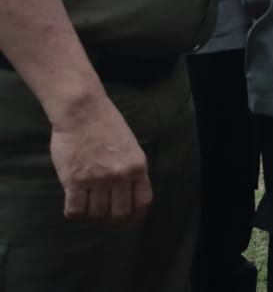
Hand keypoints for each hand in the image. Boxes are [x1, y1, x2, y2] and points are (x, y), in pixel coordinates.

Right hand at [50, 96, 150, 222]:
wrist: (83, 112)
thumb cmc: (106, 125)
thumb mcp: (130, 146)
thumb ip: (131, 169)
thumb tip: (128, 193)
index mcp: (137, 166)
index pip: (143, 202)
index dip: (135, 214)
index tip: (126, 216)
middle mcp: (120, 175)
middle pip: (120, 213)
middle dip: (112, 217)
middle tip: (103, 211)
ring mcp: (97, 179)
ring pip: (97, 213)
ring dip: (91, 212)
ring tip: (88, 201)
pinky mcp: (74, 180)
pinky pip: (75, 210)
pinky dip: (74, 211)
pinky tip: (73, 202)